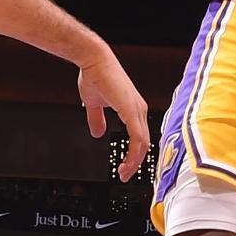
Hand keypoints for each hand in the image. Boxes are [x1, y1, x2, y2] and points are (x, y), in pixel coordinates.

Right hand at [76, 36, 151, 182]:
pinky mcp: (132, 110)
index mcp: (133, 108)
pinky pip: (138, 137)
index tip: (124, 167)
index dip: (133, 154)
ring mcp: (137, 110)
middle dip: (135, 162)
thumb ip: (97, 119)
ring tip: (123, 173)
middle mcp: (139, 109)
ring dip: (134, 161)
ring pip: (142, 143)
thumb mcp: (94, 104)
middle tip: (124, 175)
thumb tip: (97, 133)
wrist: (92, 60)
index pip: (139, 137)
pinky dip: (134, 153)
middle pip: (143, 143)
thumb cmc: (94, 76)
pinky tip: (126, 163)